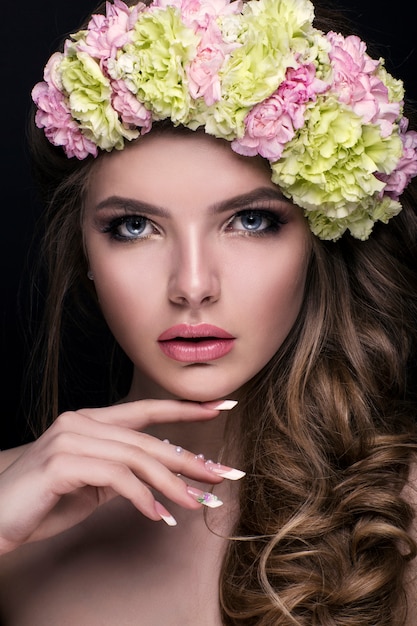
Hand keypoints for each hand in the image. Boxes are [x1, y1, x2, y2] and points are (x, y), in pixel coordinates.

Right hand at [0, 399, 241, 553]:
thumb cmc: (43, 502)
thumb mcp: (90, 483)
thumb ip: (120, 471)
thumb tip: (160, 478)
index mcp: (89, 421)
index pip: (144, 409)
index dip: (183, 407)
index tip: (220, 406)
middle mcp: (81, 422)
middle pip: (148, 439)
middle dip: (188, 459)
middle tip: (220, 475)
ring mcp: (70, 439)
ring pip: (136, 457)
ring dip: (170, 484)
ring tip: (193, 504)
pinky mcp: (62, 462)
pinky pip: (116, 477)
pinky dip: (142, 497)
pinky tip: (156, 514)